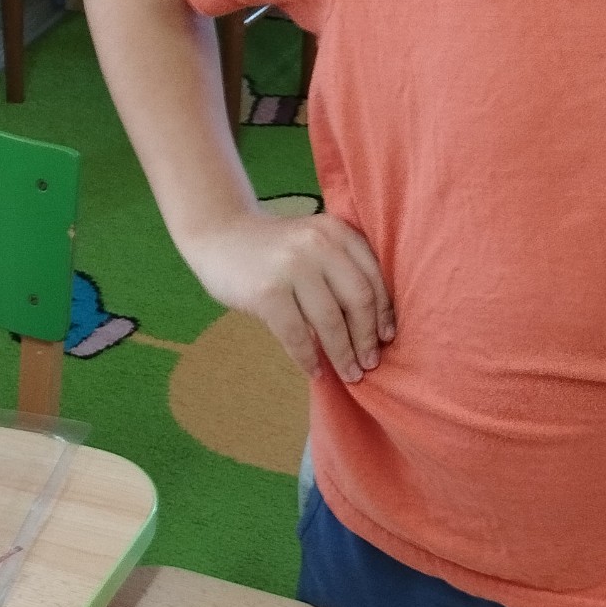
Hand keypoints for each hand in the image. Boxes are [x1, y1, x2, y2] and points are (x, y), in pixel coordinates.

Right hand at [184, 207, 394, 383]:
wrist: (218, 234)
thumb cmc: (272, 248)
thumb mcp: (312, 242)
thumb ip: (340, 268)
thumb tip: (373, 328)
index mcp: (336, 232)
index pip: (372, 278)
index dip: (383, 313)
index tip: (387, 338)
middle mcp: (318, 244)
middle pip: (357, 300)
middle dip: (367, 338)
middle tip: (370, 364)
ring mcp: (291, 266)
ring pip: (330, 321)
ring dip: (343, 354)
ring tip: (350, 374)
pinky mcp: (267, 292)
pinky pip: (297, 335)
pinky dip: (309, 358)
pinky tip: (315, 371)